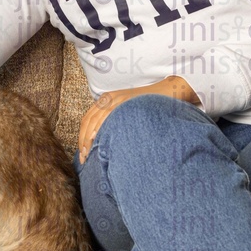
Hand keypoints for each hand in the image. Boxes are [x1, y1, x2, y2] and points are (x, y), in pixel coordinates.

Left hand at [77, 76, 199, 163]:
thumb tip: (103, 142)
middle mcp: (109, 98)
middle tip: (83, 158)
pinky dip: (102, 128)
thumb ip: (114, 121)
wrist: (167, 92)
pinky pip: (110, 115)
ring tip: (89, 155)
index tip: (82, 153)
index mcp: (106, 100)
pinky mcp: (127, 101)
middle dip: (83, 140)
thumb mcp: (126, 111)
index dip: (82, 137)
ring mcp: (117, 98)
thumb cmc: (148, 107)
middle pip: (89, 120)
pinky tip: (100, 140)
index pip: (87, 119)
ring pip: (96, 119)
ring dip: (90, 138)